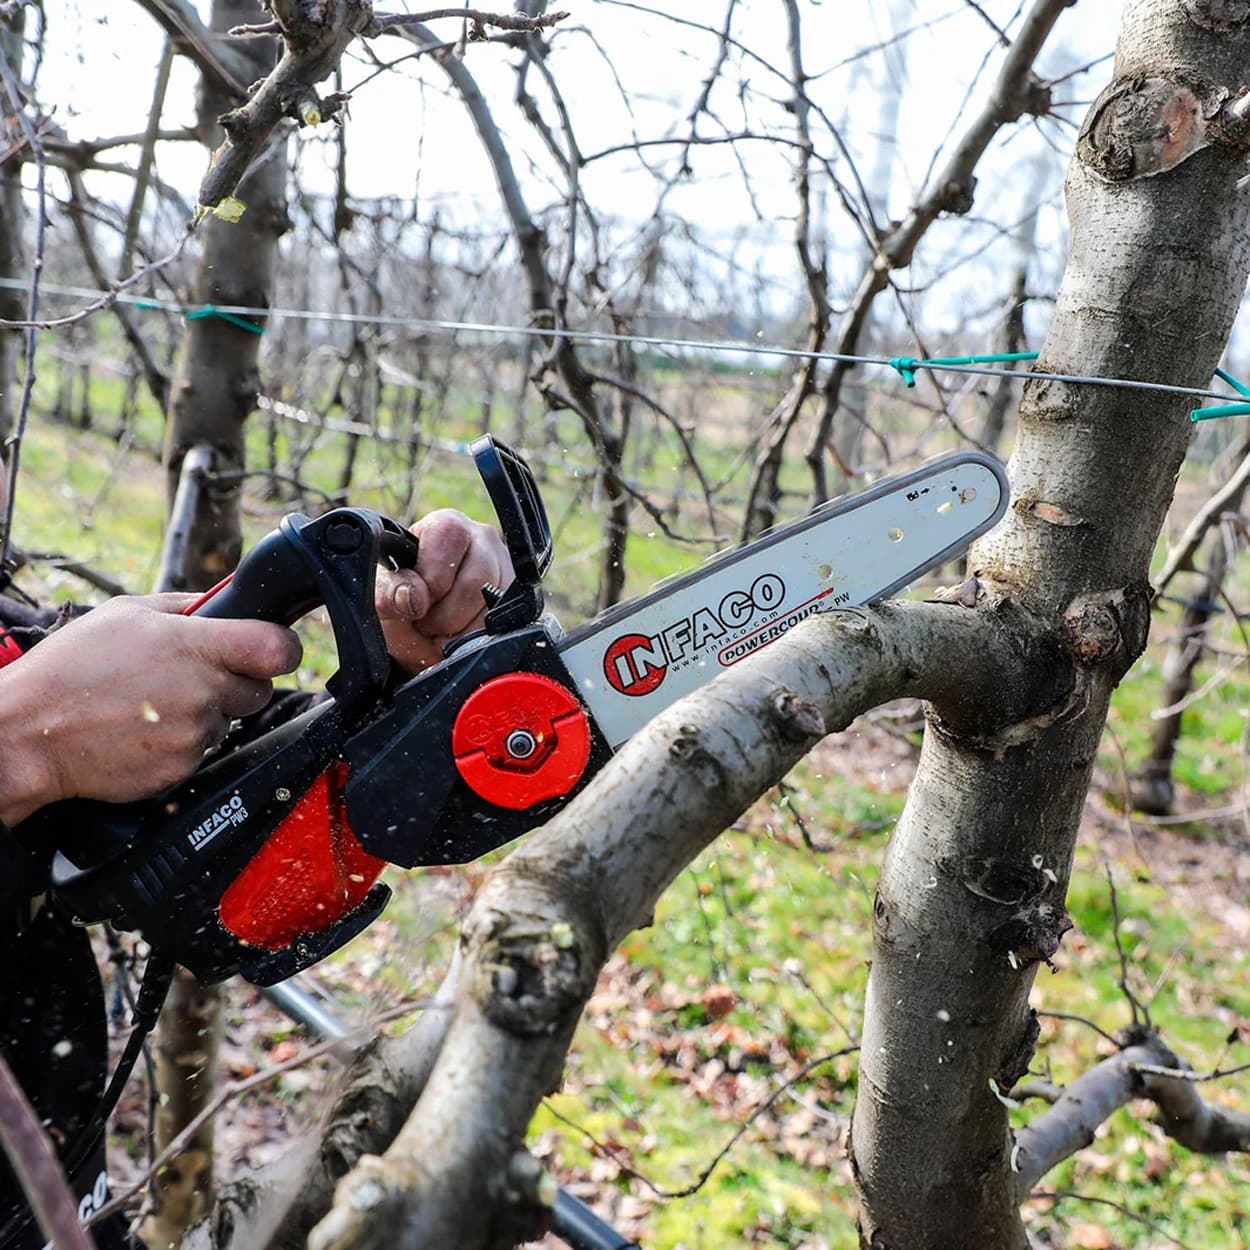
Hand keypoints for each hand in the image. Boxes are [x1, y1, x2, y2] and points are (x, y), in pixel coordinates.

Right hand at [0, 595, 301, 823]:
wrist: (28, 734)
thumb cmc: (70, 669)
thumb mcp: (125, 613)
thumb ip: (184, 605)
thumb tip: (222, 602)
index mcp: (197, 646)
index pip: (278, 648)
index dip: (280, 647)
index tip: (269, 648)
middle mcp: (204, 691)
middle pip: (261, 688)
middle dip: (237, 681)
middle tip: (196, 676)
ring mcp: (195, 733)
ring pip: (229, 720)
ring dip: (206, 712)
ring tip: (155, 703)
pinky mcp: (184, 767)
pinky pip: (203, 750)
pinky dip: (183, 741)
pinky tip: (146, 729)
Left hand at [374, 509, 513, 674]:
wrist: (418, 637)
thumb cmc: (400, 606)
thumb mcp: (381, 599)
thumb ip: (389, 593)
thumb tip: (414, 597)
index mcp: (447, 527)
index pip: (450, 536)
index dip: (432, 576)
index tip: (416, 600)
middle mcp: (483, 540)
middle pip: (478, 578)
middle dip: (446, 615)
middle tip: (426, 623)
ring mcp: (505, 570)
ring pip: (495, 607)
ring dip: (461, 632)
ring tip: (441, 632)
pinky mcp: (516, 600)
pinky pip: (508, 625)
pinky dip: (479, 641)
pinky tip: (461, 637)